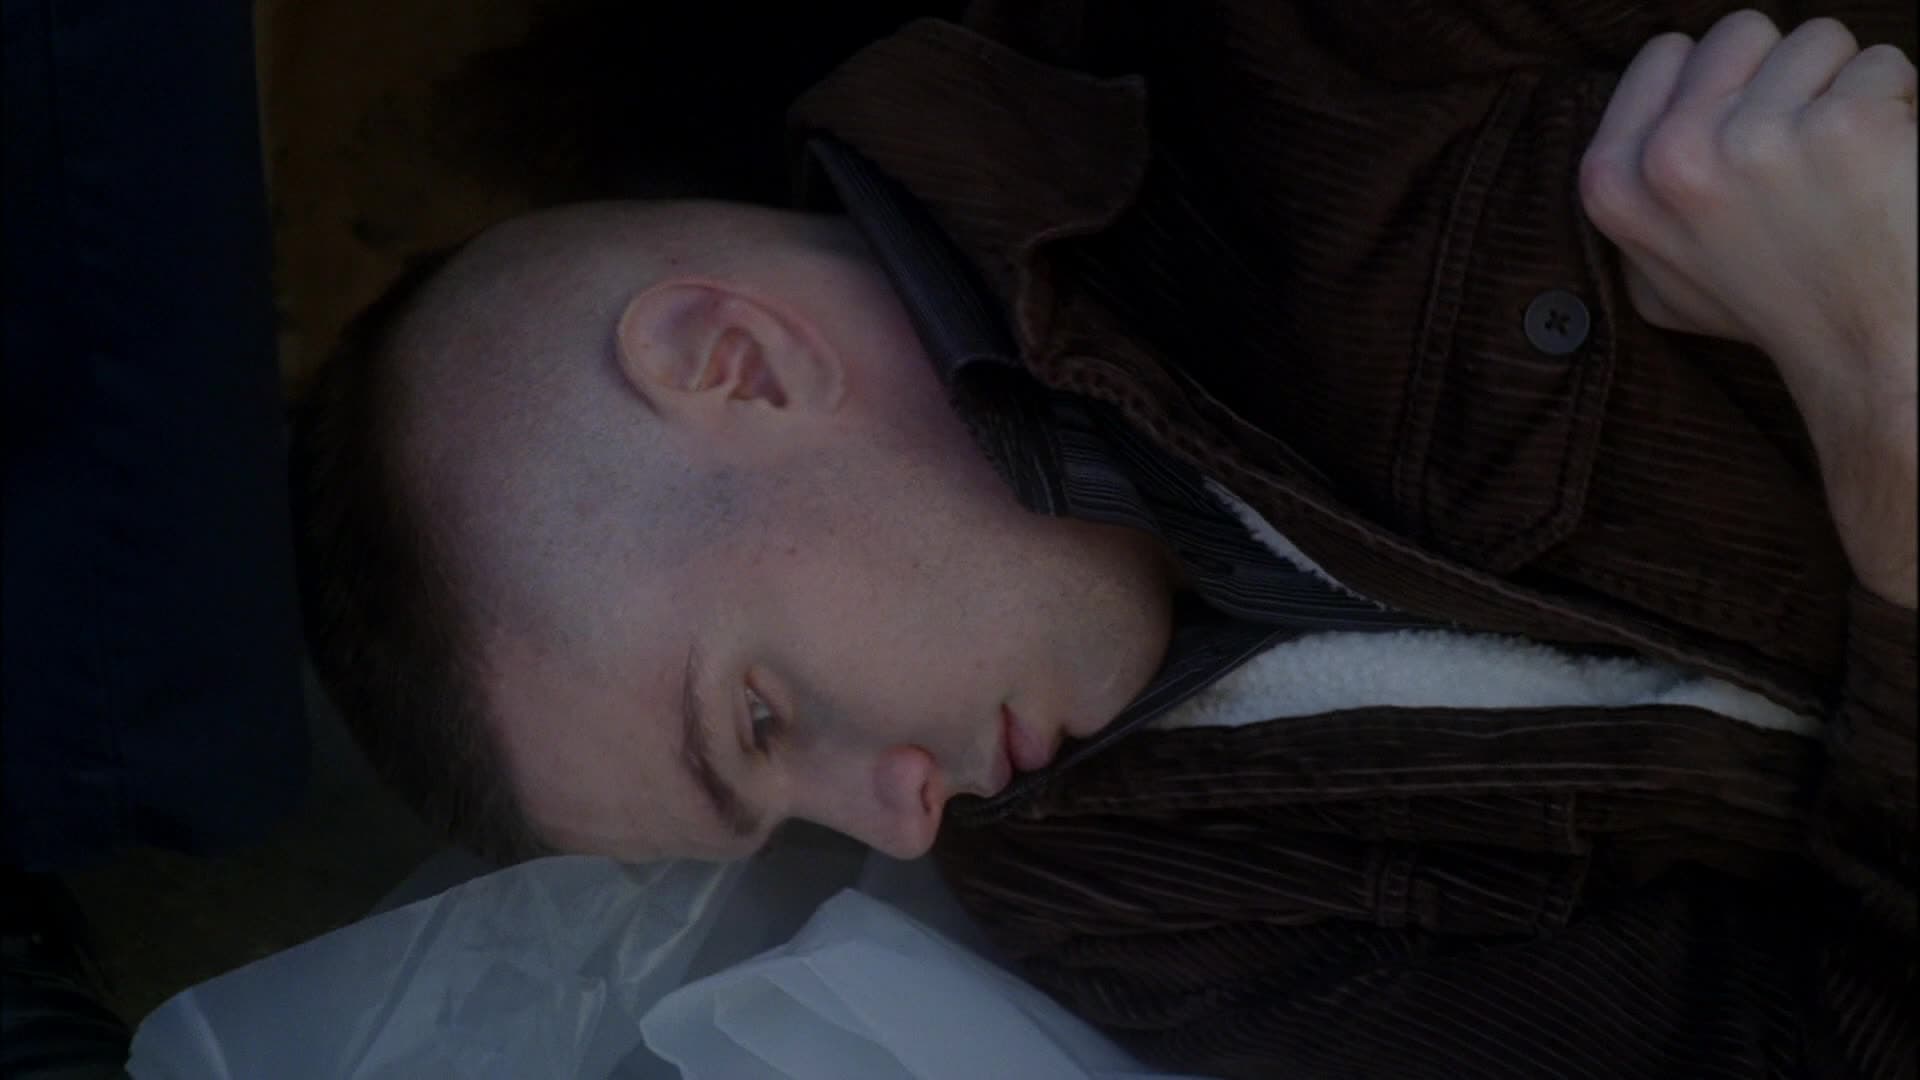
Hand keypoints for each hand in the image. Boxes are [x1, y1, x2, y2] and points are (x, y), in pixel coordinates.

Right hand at [1580, 12, 1916, 607]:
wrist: (1866, 358)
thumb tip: (1637, 133)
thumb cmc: (1774, 311)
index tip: (1744, 142)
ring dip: (1842, 89)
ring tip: (1841, 168)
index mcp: (1615, 186)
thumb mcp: (1658, 277)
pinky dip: (1897, 108)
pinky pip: (1883, 66)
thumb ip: (1634, 202)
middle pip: (1741, 32)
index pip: (1668, 53)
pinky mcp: (1846, 127)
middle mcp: (1674, 159)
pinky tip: (1881, 172)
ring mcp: (1760, 140)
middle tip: (1798, 155)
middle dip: (1779, 76)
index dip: (1719, 86)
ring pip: (1818, 40)